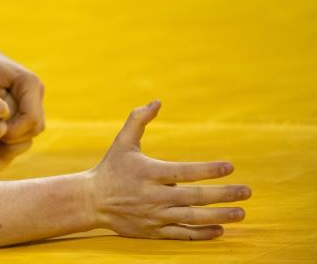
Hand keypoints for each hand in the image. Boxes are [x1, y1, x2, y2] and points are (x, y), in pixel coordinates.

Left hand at [0, 47, 44, 143]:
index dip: (14, 132)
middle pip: (35, 127)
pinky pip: (26, 131)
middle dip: (14, 138)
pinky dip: (12, 138)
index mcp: (29, 82)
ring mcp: (34, 102)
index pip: (31, 117)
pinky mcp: (28, 109)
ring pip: (32, 131)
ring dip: (14, 140)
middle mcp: (36, 92)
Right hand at [88, 101, 251, 239]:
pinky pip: (183, 235)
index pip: (184, 172)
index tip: (229, 166)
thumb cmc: (110, 168)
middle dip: (223, 194)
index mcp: (148, 173)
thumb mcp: (122, 142)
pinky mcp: (153, 231)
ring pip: (193, 218)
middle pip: (194, 197)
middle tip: (246, 191)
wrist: (91, 201)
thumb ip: (138, 120)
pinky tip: (220, 229)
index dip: (208, 170)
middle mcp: (153, 196)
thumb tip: (157, 101)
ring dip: (219, 216)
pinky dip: (202, 234)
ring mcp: (154, 215)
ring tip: (240, 213)